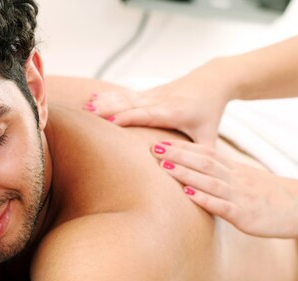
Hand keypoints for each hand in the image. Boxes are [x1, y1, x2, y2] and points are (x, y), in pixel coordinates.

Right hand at [84, 60, 228, 146]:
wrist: (212, 82)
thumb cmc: (211, 113)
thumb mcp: (209, 135)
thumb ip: (201, 157)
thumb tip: (196, 181)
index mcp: (175, 112)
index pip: (149, 114)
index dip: (130, 117)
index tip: (111, 121)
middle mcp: (161, 101)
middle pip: (131, 104)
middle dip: (109, 108)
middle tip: (87, 113)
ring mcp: (153, 95)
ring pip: (125, 98)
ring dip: (104, 102)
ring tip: (84, 107)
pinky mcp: (148, 93)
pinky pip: (126, 95)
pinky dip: (108, 96)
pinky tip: (92, 98)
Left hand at [151, 141, 297, 237]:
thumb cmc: (276, 197)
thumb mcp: (249, 183)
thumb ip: (228, 179)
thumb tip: (205, 177)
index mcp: (235, 171)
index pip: (204, 154)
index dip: (180, 147)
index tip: (158, 139)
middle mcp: (235, 179)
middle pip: (202, 162)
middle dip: (176, 154)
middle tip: (151, 146)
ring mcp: (240, 196)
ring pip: (209, 181)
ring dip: (185, 172)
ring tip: (163, 165)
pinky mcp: (245, 215)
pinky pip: (222, 205)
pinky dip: (204, 198)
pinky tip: (188, 193)